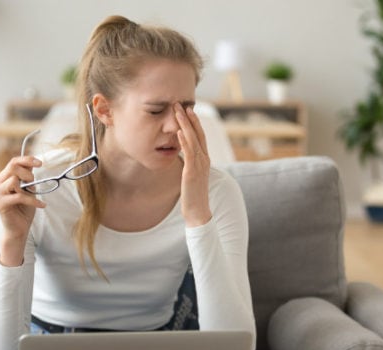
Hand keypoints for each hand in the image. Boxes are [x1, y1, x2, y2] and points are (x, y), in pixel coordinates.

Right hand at [0, 156, 45, 265]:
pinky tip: (41, 205)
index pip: (13, 162)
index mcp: (3, 178)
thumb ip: (28, 177)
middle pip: (13, 167)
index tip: (40, 163)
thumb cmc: (24, 210)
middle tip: (34, 185)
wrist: (18, 229)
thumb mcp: (28, 190)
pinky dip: (33, 200)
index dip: (27, 160)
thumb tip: (32, 164)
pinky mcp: (0, 203)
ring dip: (28, 188)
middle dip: (27, 174)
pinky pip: (19, 196)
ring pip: (14, 180)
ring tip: (33, 196)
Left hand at [174, 103, 211, 226]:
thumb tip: (182, 154)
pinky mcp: (192, 172)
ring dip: (185, 125)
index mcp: (205, 159)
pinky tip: (178, 132)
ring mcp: (200, 165)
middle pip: (198, 134)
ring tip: (178, 112)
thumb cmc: (193, 195)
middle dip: (189, 118)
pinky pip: (189, 153)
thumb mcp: (192, 175)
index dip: (194, 122)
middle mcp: (205, 159)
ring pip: (193, 140)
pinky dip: (184, 141)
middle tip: (181, 104)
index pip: (200, 136)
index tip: (187, 109)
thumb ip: (190, 163)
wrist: (198, 212)